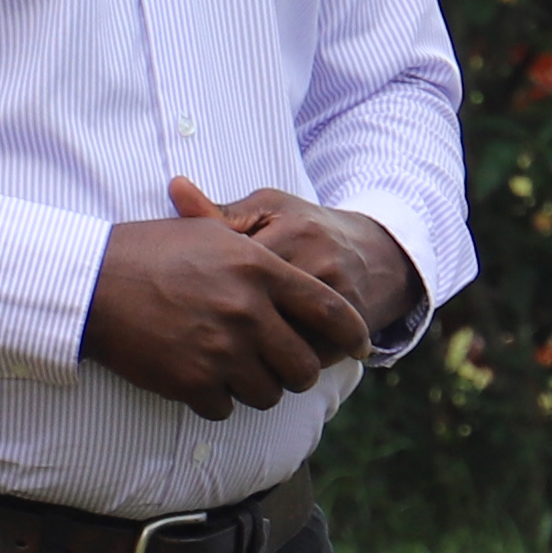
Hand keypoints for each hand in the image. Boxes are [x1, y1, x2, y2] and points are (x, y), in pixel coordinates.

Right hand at [85, 205, 371, 415]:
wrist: (92, 283)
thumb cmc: (153, 252)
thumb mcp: (213, 236)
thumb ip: (263, 259)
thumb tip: (305, 281)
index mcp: (261, 270)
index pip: (331, 312)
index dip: (353, 335)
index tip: (360, 348)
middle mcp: (248, 312)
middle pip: (303, 368)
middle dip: (296, 373)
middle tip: (281, 366)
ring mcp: (221, 350)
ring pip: (268, 395)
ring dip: (255, 387)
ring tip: (232, 367)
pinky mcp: (193, 382)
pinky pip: (226, 409)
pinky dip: (215, 399)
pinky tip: (198, 376)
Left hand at [173, 177, 418, 348]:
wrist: (375, 255)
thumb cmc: (308, 229)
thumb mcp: (269, 209)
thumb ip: (222, 209)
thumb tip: (175, 187)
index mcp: (290, 231)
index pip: (237, 264)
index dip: (206, 285)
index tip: (188, 295)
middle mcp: (317, 265)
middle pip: (258, 308)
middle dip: (224, 324)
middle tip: (196, 332)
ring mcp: (338, 300)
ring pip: (284, 339)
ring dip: (252, 352)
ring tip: (223, 353)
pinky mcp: (351, 329)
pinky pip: (308, 357)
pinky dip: (281, 365)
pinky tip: (258, 364)